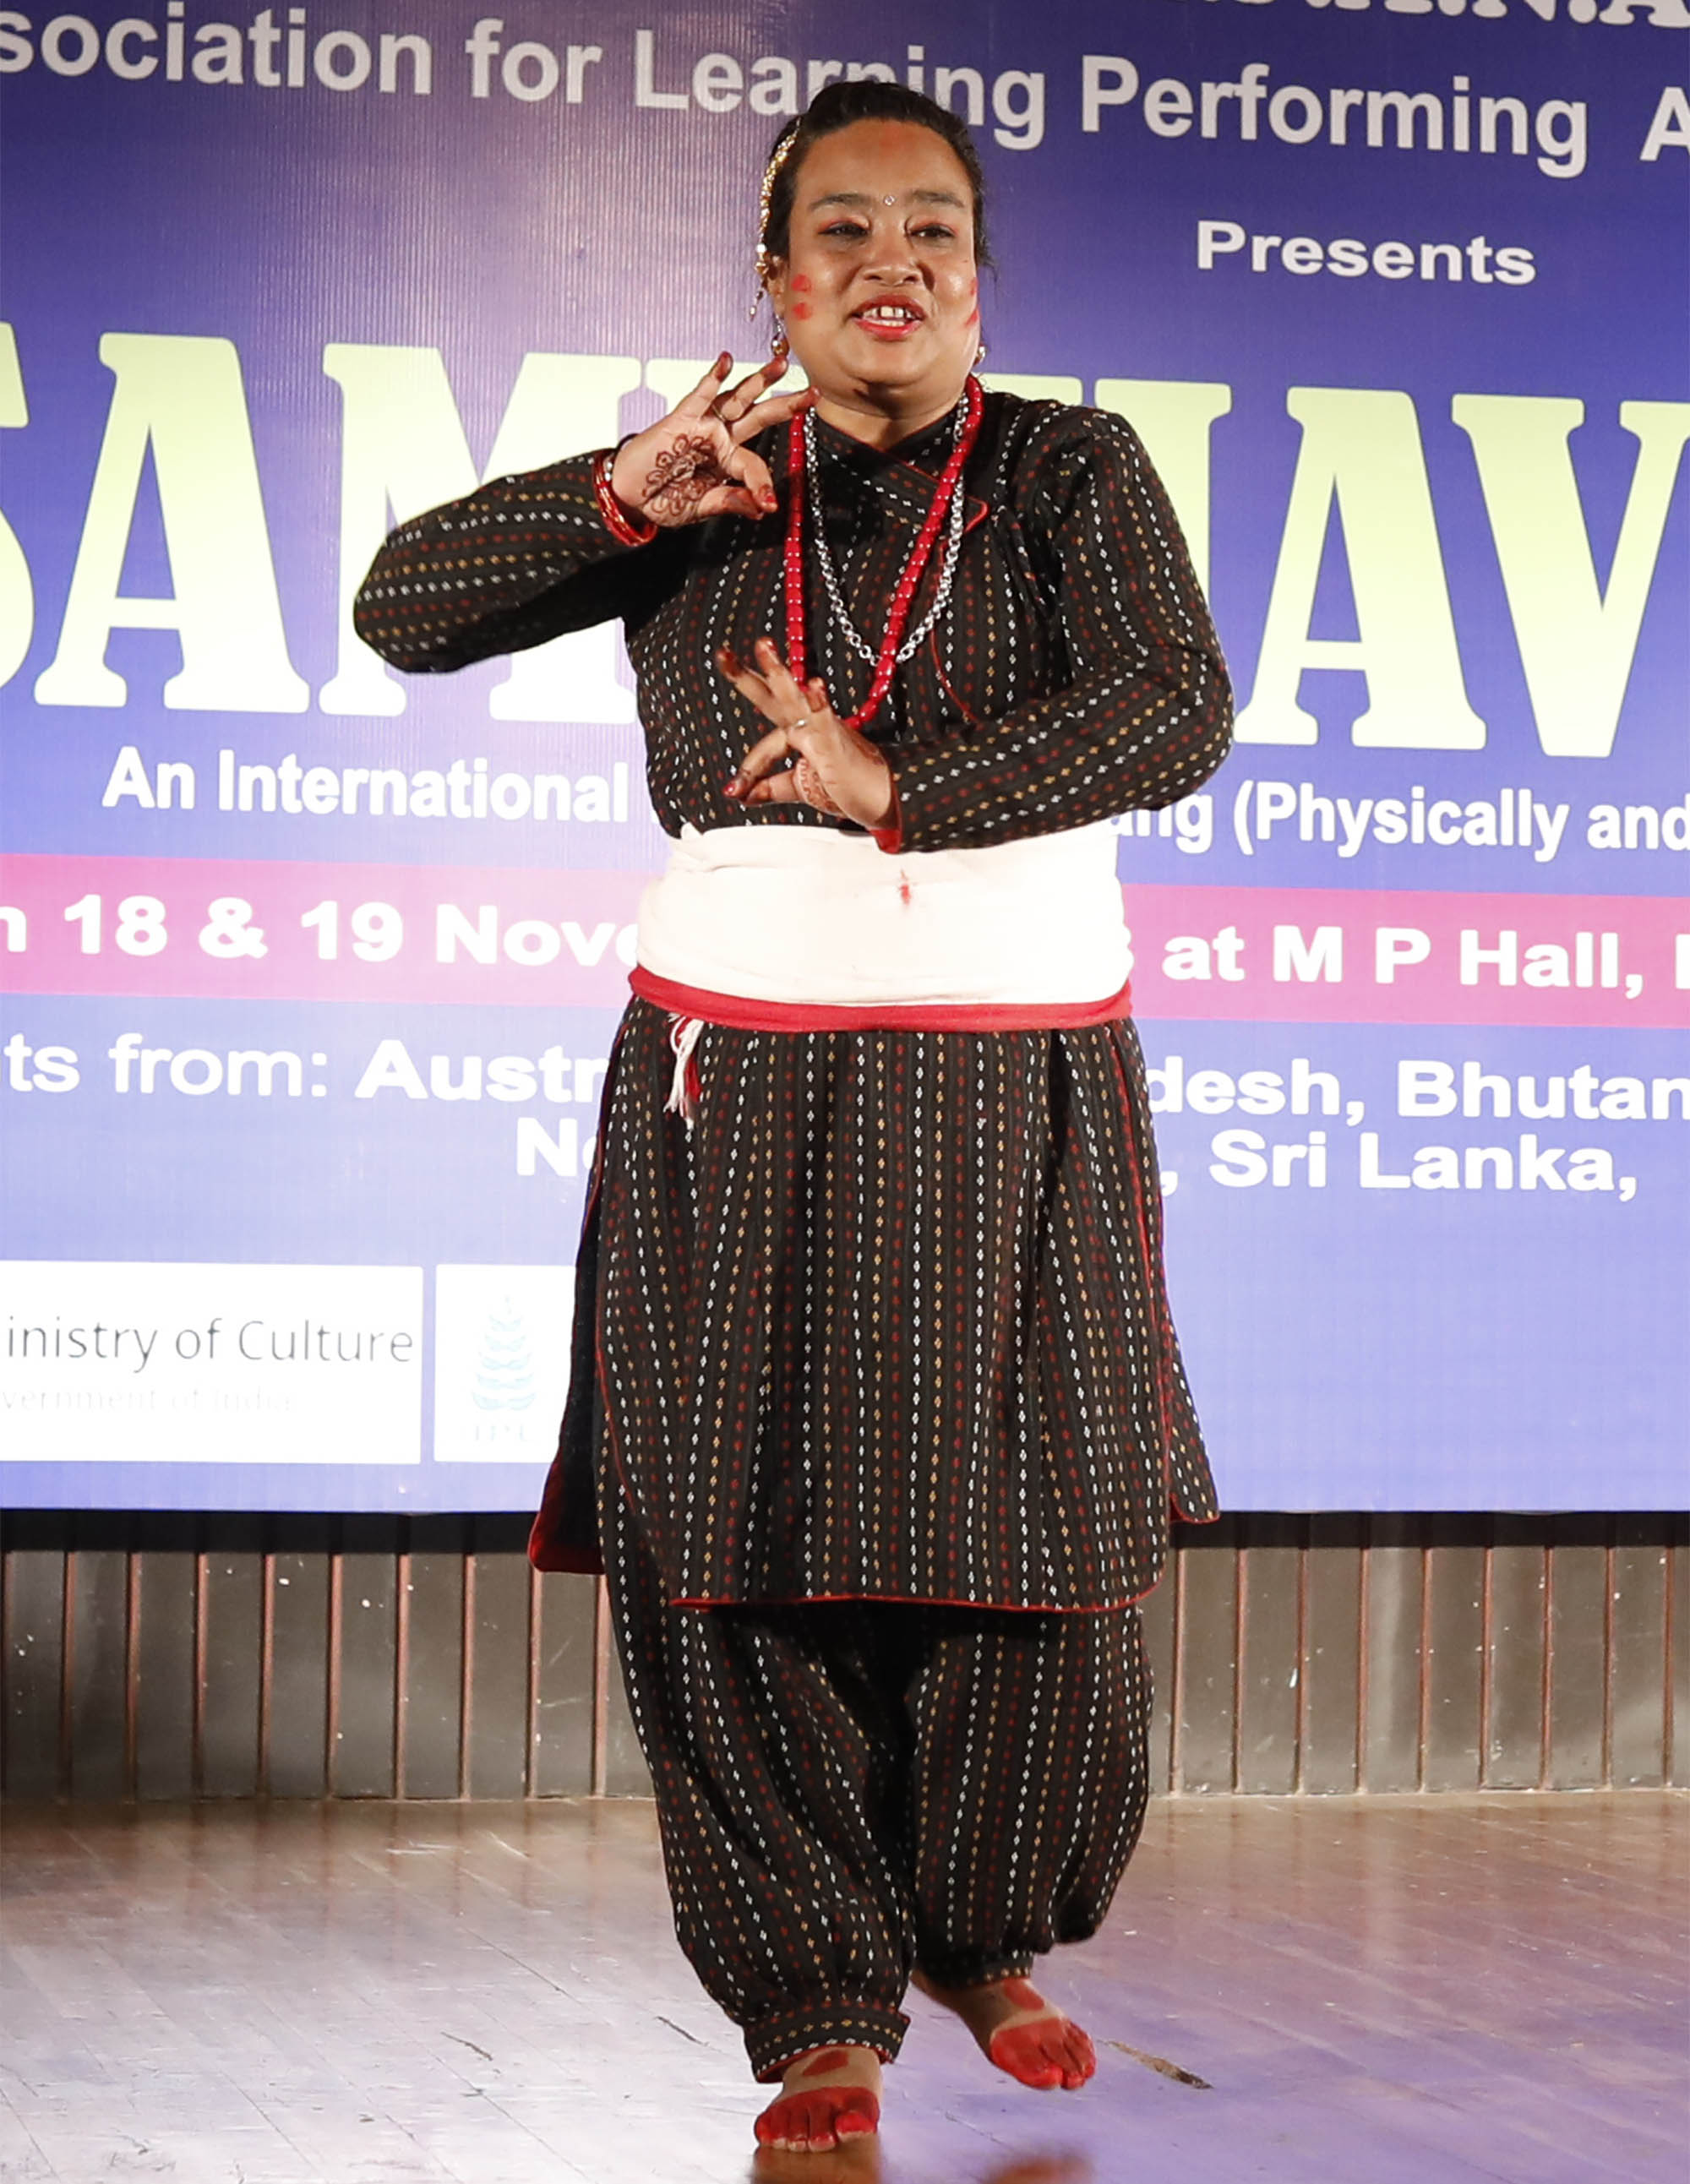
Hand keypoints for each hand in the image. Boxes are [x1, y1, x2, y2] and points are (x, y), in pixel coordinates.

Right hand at [609, 354, 811, 528]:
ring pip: (737, 399)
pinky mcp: (681, 419)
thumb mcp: (701, 507)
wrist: (629, 498)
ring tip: (780, 364)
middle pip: (760, 417)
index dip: (763, 484)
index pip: (756, 465)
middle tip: (813, 394)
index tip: (768, 505)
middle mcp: (721, 438)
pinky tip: (725, 361)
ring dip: (758, 381)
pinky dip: (712, 379)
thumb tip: (762, 508)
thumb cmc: (664, 500)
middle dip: (786, 406)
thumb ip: (731, 502)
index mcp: (728, 461)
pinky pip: (699, 397)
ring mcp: (702, 426)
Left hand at [718, 639, 895, 830]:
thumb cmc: (852, 788)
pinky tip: (815, 685)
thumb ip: (772, 787)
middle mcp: (810, 726)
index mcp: (801, 735)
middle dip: (747, 675)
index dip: (749, 769)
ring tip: (762, 645)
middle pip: (774, 696)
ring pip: (796, 697)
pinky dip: (820, 703)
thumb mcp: (803, 788)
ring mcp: (825, 731)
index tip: (735, 789)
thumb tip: (738, 794)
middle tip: (722, 653)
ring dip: (778, 672)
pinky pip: (827, 720)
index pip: (767, 744)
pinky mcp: (840, 743)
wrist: (889, 799)